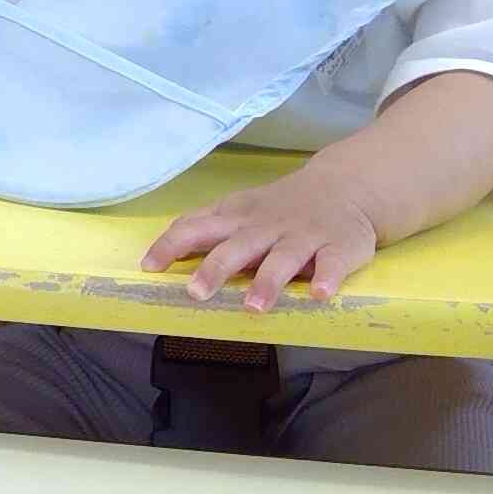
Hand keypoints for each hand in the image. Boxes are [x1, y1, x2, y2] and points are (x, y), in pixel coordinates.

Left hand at [143, 164, 383, 311]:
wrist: (344, 186)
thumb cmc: (279, 207)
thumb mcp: (237, 209)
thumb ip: (204, 226)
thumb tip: (163, 246)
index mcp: (237, 219)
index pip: (196, 229)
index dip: (171, 246)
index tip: (148, 267)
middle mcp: (267, 228)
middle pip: (237, 247)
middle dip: (215, 268)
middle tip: (196, 292)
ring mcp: (304, 237)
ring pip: (283, 259)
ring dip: (268, 282)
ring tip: (253, 307)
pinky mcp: (338, 248)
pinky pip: (332, 264)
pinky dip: (327, 278)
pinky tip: (319, 293)